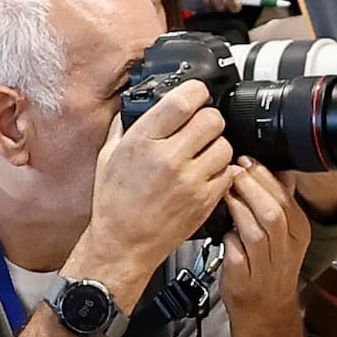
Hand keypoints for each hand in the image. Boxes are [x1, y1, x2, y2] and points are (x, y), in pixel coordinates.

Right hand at [78, 82, 234, 287]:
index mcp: (142, 141)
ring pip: (225, 145)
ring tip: (201, 154)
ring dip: (217, 145)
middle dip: (208, 119)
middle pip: (212, 119)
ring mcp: (190, 181)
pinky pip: (228, 173)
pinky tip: (204, 174)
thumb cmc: (114, 204)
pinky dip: (221, 171)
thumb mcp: (108, 156)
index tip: (197, 93)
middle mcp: (168, 159)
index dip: (197, 91)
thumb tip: (138, 101)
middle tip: (200, 127)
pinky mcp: (205, 200)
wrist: (123, 244)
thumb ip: (125, 125)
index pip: (184, 100)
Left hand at [213, 161, 304, 322]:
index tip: (247, 160)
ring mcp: (266, 263)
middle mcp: (285, 246)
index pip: (285, 196)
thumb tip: (272, 167)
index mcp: (299, 230)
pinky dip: (228, 235)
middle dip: (251, 186)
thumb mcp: (284, 232)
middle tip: (234, 170)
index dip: (264, 175)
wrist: (265, 308)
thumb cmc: (270, 266)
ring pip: (256, 230)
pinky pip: (236, 249)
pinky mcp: (245, 275)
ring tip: (226, 191)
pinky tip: (222, 226)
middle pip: (273, 210)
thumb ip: (279, 201)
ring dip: (239, 206)